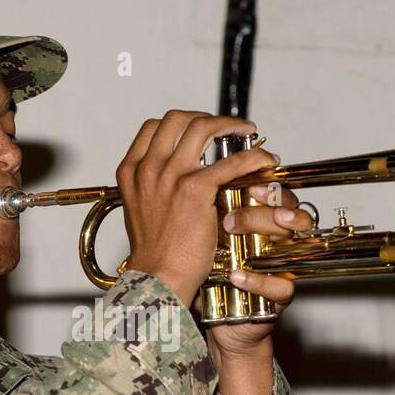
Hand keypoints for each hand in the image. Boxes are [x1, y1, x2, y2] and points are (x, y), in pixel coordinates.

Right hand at [115, 110, 278, 305]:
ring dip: (229, 124)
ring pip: (202, 127)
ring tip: (246, 132)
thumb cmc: (154, 254)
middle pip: (177, 119)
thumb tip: (174, 177)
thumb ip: (153, 188)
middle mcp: (148, 168)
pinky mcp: (195, 190)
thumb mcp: (141, 211)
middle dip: (205, 117)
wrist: (157, 277)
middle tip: (226, 127)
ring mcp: (170, 176)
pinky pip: (230, 161)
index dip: (180, 123)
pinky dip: (252, 157)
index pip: (153, 128)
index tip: (199, 129)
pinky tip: (263, 162)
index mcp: (131, 171)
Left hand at [206, 183, 313, 362]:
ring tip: (235, 241)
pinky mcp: (280, 295)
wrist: (218, 316)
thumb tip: (198, 176)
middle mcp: (277, 241)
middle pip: (288, 215)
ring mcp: (282, 267)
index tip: (247, 183)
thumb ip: (210, 205)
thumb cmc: (214, 272)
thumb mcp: (208, 234)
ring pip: (292, 245)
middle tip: (230, 220)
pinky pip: (281, 286)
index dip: (268, 187)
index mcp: (264, 221)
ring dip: (265, 237)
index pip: (278, 195)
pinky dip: (259, 280)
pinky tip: (237, 276)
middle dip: (263, 212)